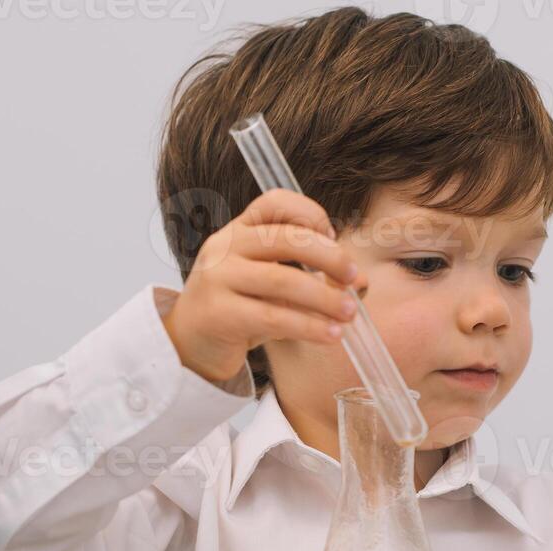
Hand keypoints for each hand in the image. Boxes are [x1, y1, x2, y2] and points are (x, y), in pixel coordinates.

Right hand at [160, 189, 367, 383]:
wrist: (190, 345)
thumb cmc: (238, 310)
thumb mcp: (275, 288)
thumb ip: (313, 279)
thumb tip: (362, 283)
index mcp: (239, 231)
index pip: (274, 203)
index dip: (309, 213)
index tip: (333, 237)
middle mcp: (225, 247)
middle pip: (285, 238)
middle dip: (329, 257)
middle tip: (353, 278)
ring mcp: (218, 278)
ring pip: (283, 280)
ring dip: (324, 297)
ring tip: (348, 314)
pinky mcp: (219, 313)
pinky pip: (273, 316)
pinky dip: (309, 326)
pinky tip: (330, 335)